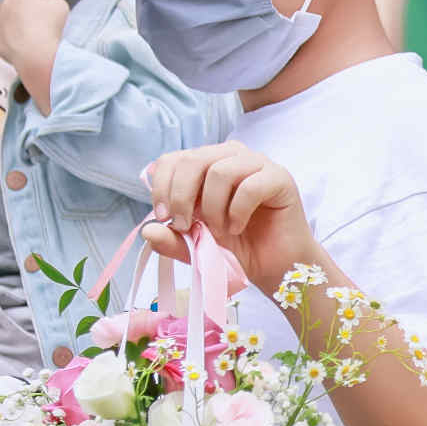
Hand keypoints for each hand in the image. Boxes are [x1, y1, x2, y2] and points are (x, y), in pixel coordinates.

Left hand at [0, 0, 70, 106]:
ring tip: (31, 29)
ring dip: (16, 14)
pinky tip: (13, 37)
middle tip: (37, 7)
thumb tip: (41, 8)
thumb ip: (50, 2)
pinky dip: (5, 31)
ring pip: (6, 10)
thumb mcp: (61, 7)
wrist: (36, 57)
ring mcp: (0, 20)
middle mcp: (9, 2)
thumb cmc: (51, 29)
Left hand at [143, 143, 318, 296]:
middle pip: (193, 160)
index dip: (163, 185)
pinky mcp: (279, 178)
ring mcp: (257, 164)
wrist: (276, 268)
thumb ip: (173, 240)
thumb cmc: (239, 250)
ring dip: (213, 207)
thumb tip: (147, 232)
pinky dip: (237, 212)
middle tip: (187, 226)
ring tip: (220, 229)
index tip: (163, 217)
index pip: (175, 158)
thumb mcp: (196, 247)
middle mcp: (231, 157)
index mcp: (208, 165)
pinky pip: (250, 186)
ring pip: (220, 171)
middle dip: (182, 196)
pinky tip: (239, 227)